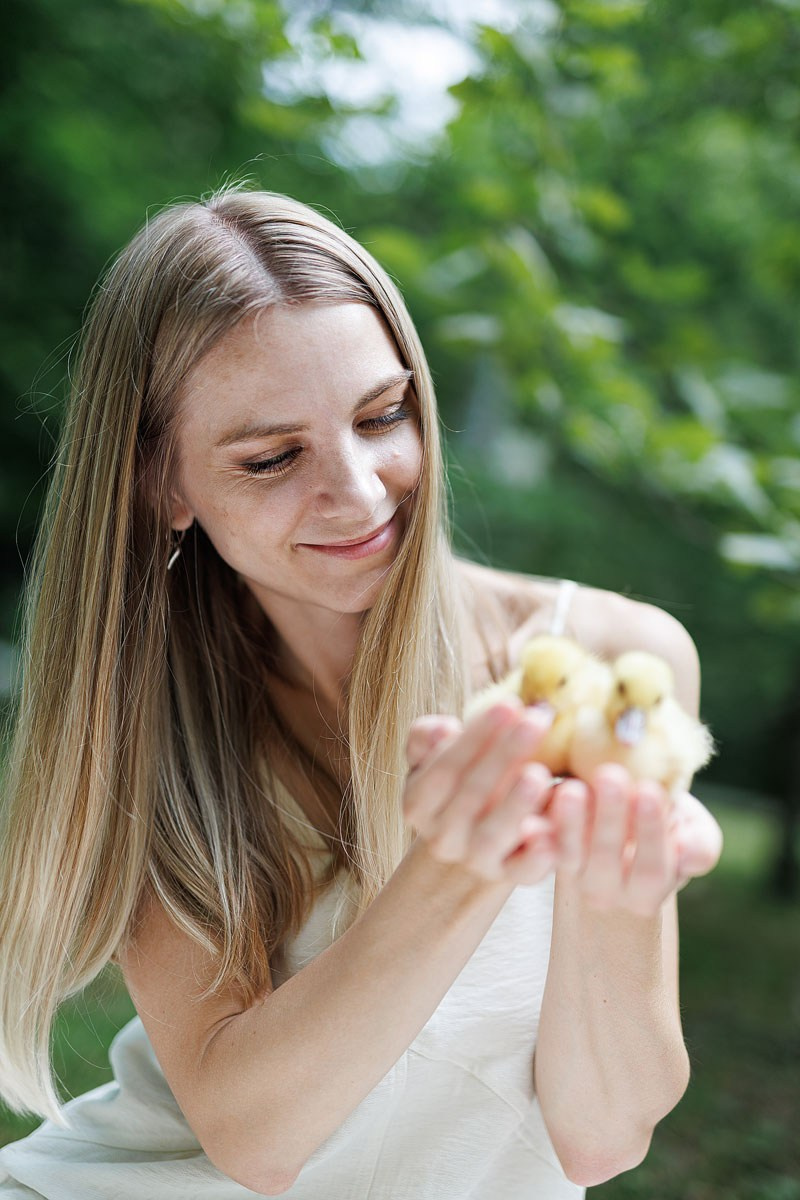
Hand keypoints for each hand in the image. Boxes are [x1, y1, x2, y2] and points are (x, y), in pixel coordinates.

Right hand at [403, 702, 560, 885]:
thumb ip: (426, 738)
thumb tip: (442, 729)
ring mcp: (476, 860)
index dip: (475, 738)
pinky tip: (551, 831)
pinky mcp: (511, 876)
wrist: (477, 834)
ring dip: (516, 805)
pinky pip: (523, 871)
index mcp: (418, 804)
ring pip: (492, 836)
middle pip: (471, 796)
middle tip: (536, 721)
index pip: (444, 769)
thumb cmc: (461, 780)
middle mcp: (442, 837)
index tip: (508, 705)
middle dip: (504, 755)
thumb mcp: (433, 756)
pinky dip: (537, 856)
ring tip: (540, 773)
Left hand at [548, 762, 723, 915]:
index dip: (651, 830)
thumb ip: (700, 846)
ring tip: (573, 787)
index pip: (652, 867)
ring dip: (571, 820)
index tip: (649, 790)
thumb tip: (687, 852)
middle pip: (607, 858)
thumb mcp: (693, 832)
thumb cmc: (667, 824)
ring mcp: (574, 877)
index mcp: (648, 892)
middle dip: (609, 816)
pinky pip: (542, 846)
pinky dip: (540, 829)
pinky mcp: (547, 857)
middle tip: (610, 776)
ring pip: (571, 852)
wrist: (625, 820)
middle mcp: (609, 893)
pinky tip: (537, 808)